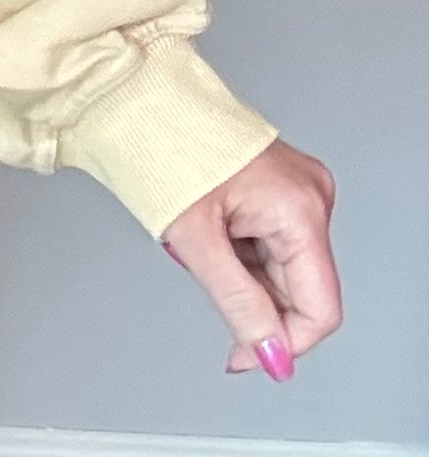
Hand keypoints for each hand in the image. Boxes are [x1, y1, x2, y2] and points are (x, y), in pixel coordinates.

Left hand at [161, 141, 339, 379]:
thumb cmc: (160, 150)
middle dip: (256, 303)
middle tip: (205, 281)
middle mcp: (312, 197)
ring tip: (203, 242)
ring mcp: (299, 190)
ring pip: (285, 268)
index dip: (284, 343)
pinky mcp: (281, 187)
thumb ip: (239, 305)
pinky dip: (243, 255)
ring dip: (246, 277)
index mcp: (301, 209)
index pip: (320, 308)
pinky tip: (213, 232)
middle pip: (302, 288)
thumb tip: (271, 357)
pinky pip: (273, 243)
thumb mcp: (196, 241)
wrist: (136, 98)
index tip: (244, 358)